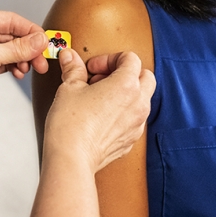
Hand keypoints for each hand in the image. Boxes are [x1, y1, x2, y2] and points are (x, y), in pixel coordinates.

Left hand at [0, 10, 48, 124]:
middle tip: (41, 59)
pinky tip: (20, 72)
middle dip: (28, 47)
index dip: (29, 30)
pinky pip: (6, 61)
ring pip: (11, 49)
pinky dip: (15, 66)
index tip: (44, 40)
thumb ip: (18, 48)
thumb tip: (40, 40)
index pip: (9, 19)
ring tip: (31, 68)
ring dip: (23, 58)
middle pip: (12, 35)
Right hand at [43, 49, 154, 173]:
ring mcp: (137, 124)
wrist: (71, 158)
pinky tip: (101, 116)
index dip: (109, 58)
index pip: (130, 59)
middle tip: (101, 79)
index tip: (93, 68)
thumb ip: (74, 69)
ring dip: (126, 93)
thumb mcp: (69, 88)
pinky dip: (123, 112)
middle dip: (125, 73)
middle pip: (145, 76)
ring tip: (100, 98)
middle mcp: (138, 104)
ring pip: (142, 99)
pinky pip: (134, 119)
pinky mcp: (131, 140)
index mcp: (127, 85)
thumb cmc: (71, 125)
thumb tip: (70, 58)